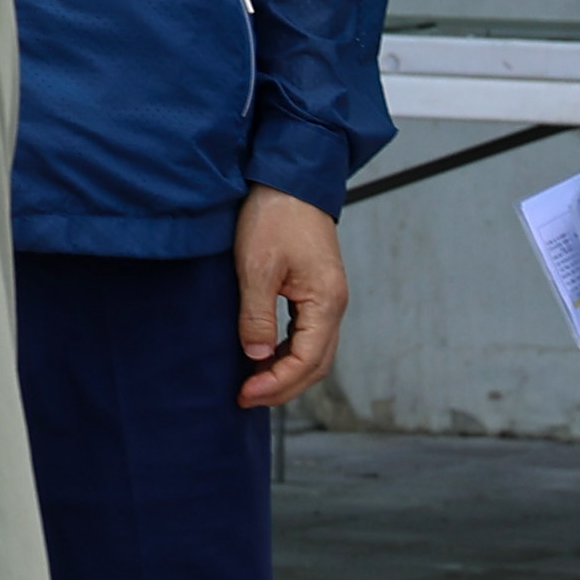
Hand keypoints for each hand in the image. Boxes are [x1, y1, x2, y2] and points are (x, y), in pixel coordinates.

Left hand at [232, 184, 348, 411]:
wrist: (289, 181)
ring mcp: (328, 299)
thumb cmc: (274, 217)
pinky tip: (263, 357)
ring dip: (286, 373)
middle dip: (283, 387)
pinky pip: (307, 335)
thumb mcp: (257, 266)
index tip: (245, 394)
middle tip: (245, 398)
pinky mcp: (316, 292)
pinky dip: (288, 354)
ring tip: (252, 384)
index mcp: (326, 302)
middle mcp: (334, 305)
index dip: (276, 383)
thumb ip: (257, 314)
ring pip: (314, 353)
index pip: (306, 361)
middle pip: (316, 365)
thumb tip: (256, 357)